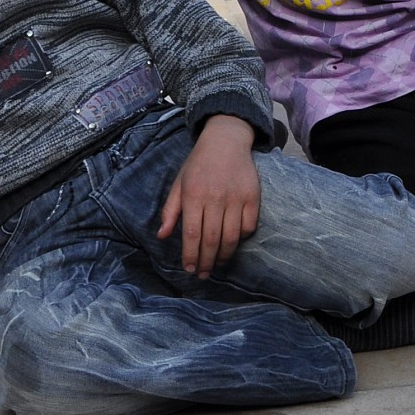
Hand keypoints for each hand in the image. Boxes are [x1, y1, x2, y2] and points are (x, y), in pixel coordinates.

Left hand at [159, 115, 259, 277]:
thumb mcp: (179, 183)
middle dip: (206, 262)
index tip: (189, 269)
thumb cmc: (198, 164)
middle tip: (203, 274)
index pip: (191, 233)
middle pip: (211, 239)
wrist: (226, 140)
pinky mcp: (253, 196)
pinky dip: (241, 238)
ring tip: (217, 263)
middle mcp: (215, 198)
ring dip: (224, 255)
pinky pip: (249, 226)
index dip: (190, 255)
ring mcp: (236, 197)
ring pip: (231, 237)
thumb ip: (170, 211)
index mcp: (194, 195)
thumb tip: (161, 236)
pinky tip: (233, 242)